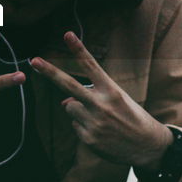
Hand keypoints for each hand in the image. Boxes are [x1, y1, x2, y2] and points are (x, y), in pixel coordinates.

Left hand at [29, 31, 172, 170]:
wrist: (148, 146)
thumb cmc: (133, 117)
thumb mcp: (118, 100)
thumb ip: (92, 95)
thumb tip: (64, 103)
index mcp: (112, 91)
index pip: (91, 66)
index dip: (78, 49)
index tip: (67, 34)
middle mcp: (101, 105)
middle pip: (69, 85)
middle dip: (50, 72)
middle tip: (33, 61)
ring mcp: (93, 122)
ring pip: (70, 107)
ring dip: (78, 110)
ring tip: (100, 118)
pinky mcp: (88, 138)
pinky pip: (75, 125)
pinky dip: (84, 127)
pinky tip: (102, 132)